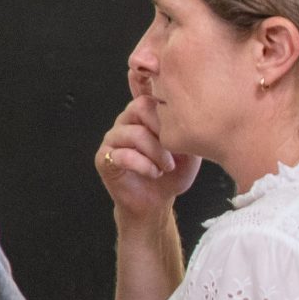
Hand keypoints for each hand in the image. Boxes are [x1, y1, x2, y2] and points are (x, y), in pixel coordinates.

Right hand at [97, 72, 199, 217]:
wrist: (155, 202)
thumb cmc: (172, 174)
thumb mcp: (190, 150)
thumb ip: (189, 131)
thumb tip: (194, 118)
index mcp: (144, 115)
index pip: (153, 97)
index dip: (169, 113)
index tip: (184, 133)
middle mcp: (125, 122)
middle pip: (139, 107)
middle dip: (162, 129)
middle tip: (175, 149)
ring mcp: (112, 139)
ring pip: (134, 133)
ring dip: (156, 152)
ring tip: (167, 166)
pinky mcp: (104, 158)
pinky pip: (122, 155)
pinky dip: (143, 165)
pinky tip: (154, 173)